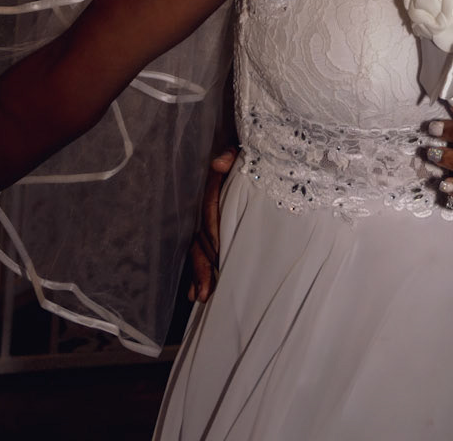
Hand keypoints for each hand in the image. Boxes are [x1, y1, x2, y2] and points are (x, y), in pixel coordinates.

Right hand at [187, 146, 236, 300]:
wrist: (255, 160)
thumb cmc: (248, 159)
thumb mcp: (242, 155)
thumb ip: (231, 156)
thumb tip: (220, 163)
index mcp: (215, 188)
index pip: (209, 211)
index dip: (212, 231)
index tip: (218, 252)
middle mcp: (207, 207)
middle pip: (199, 238)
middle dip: (201, 265)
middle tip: (205, 291)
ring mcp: (209, 221)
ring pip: (198, 249)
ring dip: (199, 273)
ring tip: (201, 296)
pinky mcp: (215, 233)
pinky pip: (203, 252)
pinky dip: (200, 272)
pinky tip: (198, 293)